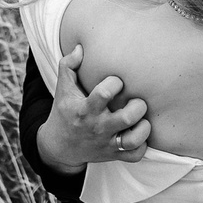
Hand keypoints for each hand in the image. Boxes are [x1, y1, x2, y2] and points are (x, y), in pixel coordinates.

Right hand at [35, 44, 149, 173]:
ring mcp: (106, 143)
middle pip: (126, 117)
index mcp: (85, 109)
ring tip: (142, 119)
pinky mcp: (113, 155)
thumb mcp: (62, 88)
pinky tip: (139, 134)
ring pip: (133, 139)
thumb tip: (81, 47)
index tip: (117, 81)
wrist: (59, 147)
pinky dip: (142, 146)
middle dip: (137, 106)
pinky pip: (135, 155)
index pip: (104, 93)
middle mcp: (97, 127)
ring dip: (144, 128)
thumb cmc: (65, 112)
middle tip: (136, 101)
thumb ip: (69, 64)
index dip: (115, 82)